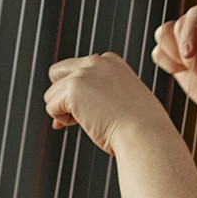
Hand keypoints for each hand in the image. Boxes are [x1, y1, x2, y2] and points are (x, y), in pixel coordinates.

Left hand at [43, 53, 173, 156]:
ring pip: (51, 93)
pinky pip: (50, 106)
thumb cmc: (139, 128)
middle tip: (79, 117)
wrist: (145, 136)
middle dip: (62, 95)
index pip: (77, 71)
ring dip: (63, 111)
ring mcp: (84, 73)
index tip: (91, 111)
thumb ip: (97, 95)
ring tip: (89, 122)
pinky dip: (61, 120)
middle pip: (57, 73)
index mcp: (111, 62)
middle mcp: (97, 62)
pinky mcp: (73, 87)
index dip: (78, 94)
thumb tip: (61, 111)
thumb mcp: (121, 101)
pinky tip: (84, 124)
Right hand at [152, 0, 196, 144]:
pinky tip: (186, 72)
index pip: (191, 15)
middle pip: (174, 27)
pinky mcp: (173, 56)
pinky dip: (169, 65)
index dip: (190, 35)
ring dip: (177, 58)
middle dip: (187, 53)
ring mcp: (184, 40)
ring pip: (161, 36)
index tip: (193, 55)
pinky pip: (157, 53)